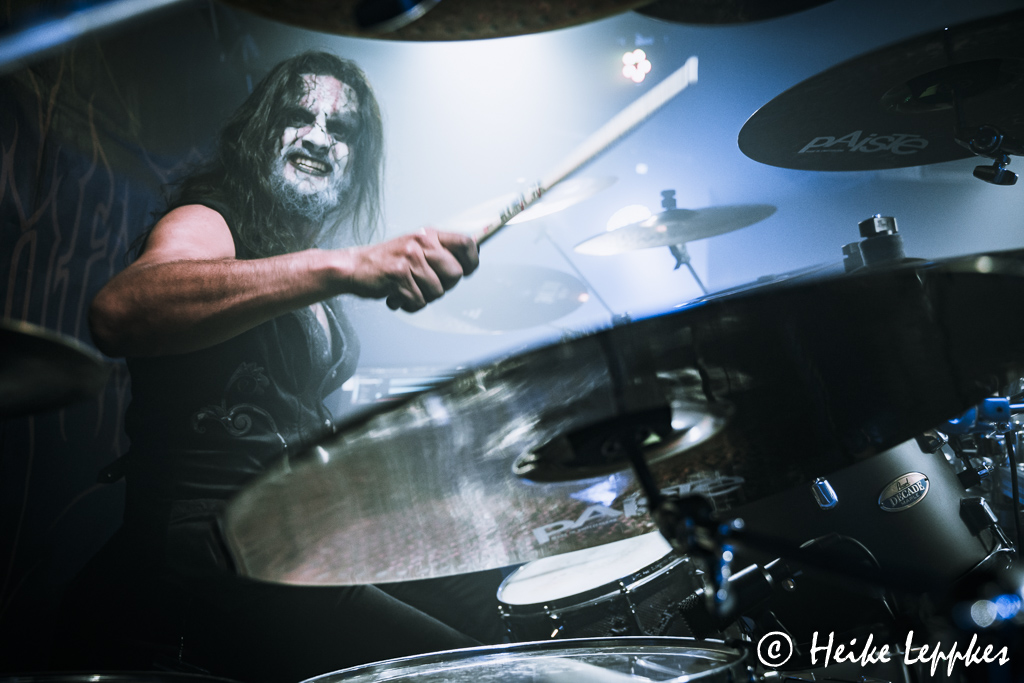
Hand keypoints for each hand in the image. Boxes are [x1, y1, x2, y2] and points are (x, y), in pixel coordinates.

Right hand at [342, 229, 478, 310]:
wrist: (355, 266)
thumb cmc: (389, 261)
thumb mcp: (417, 247)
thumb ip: (441, 252)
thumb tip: (473, 256)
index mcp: (429, 235)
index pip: (466, 244)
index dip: (471, 262)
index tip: (465, 271)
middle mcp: (421, 243)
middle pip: (455, 274)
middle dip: (444, 286)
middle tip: (426, 284)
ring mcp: (410, 258)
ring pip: (438, 291)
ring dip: (424, 297)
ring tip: (408, 288)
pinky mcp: (399, 275)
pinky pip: (419, 301)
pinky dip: (410, 304)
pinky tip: (398, 295)